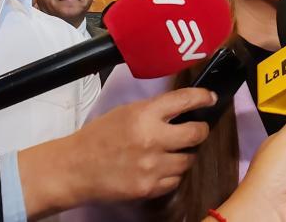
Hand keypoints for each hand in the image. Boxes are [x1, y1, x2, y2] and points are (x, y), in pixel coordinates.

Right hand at [19, 87, 215, 218]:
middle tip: (198, 129)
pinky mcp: (150, 187)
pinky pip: (175, 179)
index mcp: (144, 114)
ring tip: (170, 151)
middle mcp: (152, 139)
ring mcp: (152, 166)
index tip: (210, 98)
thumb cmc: (99, 137)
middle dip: (201, 130)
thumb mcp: (126, 112)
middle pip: (197, 133)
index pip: (185, 100)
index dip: (203, 98)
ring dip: (184, 154)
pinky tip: (159, 167)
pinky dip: (171, 173)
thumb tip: (181, 108)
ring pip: (188, 159)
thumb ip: (154, 110)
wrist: (76, 168)